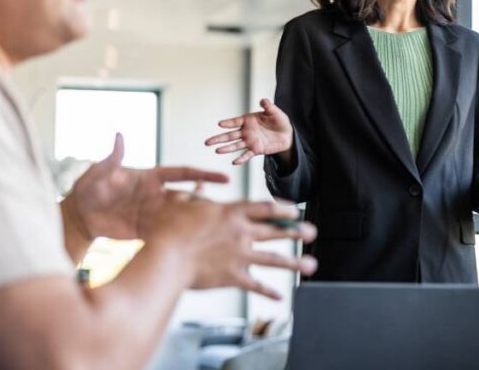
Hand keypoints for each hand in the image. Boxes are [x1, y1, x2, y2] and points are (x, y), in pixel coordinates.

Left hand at [61, 133, 228, 241]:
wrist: (79, 216)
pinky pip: (168, 233)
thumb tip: (119, 136)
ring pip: (181, 216)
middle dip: (206, 201)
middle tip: (223, 209)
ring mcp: (153, 214)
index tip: (224, 178)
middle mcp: (157, 195)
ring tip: (214, 227)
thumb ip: (112, 158)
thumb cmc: (88, 188)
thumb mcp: (99, 173)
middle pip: (189, 196)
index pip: (183, 174)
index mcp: (151, 178)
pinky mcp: (147, 231)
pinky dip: (180, 237)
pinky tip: (193, 244)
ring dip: (196, 220)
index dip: (204, 175)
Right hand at [144, 193, 317, 298]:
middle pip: (275, 231)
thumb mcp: (180, 202)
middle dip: (296, 232)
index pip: (264, 208)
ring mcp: (239, 256)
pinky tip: (281, 296)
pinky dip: (269, 291)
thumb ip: (194, 193)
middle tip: (312, 232)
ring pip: (274, 259)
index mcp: (231, 212)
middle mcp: (241, 233)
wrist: (166, 257)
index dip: (282, 209)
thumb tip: (198, 183)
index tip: (295, 211)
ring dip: (294, 263)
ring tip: (311, 265)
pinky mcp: (232, 276)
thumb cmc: (167, 227)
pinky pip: (256, 285)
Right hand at [205, 99, 292, 164]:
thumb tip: (263, 100)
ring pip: (235, 145)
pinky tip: (234, 162)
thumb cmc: (279, 121)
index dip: (228, 123)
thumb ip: (268, 106)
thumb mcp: (274, 112)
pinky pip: (247, 155)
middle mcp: (246, 131)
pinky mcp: (256, 150)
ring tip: (217, 150)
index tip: (219, 124)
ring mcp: (250, 141)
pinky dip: (241, 158)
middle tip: (207, 142)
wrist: (287, 134)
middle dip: (218, 138)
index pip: (235, 121)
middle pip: (230, 135)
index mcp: (248, 120)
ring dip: (226, 148)